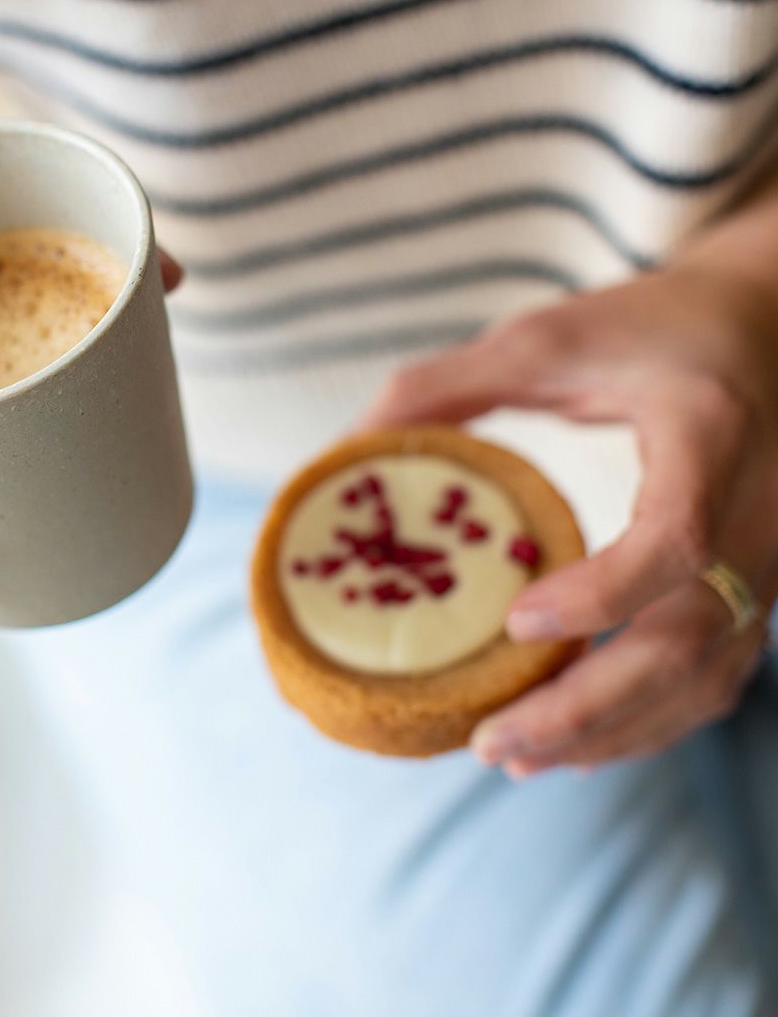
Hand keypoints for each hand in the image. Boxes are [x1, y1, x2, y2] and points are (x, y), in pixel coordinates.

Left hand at [367, 262, 777, 775]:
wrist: (769, 327)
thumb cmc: (651, 326)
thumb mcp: (544, 338)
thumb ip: (443, 385)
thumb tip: (346, 450)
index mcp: (708, 431)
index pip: (679, 536)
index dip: (602, 594)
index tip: (515, 623)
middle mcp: (762, 509)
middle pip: (692, 638)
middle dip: (590, 708)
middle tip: (490, 743)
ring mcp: (773, 556)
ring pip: (710, 674)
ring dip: (615, 730)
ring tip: (517, 755)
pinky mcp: (762, 582)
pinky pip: (719, 672)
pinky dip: (651, 718)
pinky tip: (582, 739)